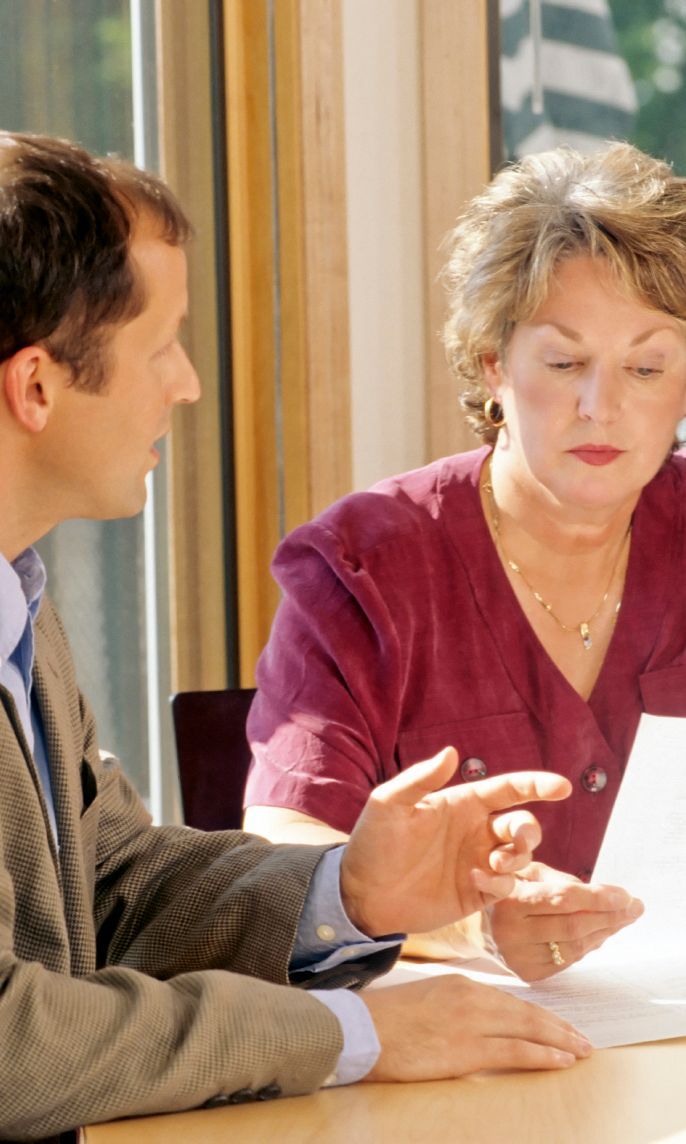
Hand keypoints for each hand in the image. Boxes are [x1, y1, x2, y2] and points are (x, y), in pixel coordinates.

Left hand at [340, 747, 570, 936]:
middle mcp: (476, 831)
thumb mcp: (389, 804)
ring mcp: (479, 861)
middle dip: (529, 830)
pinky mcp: (478, 893)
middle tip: (515, 840)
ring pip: (521, 856)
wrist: (362, 894)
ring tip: (494, 864)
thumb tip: (451, 752)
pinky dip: (502, 883)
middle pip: (523, 824)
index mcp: (462, 803)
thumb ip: (420, 779)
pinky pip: (507, 887)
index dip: (537, 785)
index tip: (562, 787)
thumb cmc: (372, 843)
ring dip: (517, 858)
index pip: (508, 789)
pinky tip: (477, 881)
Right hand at [361, 974, 591, 1080]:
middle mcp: (471, 997)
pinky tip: (561, 1059)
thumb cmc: (386, 1020)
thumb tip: (478, 1025)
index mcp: (461, 984)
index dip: (538, 1013)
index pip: (510, 999)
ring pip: (528, 1028)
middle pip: (526, 1011)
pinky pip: (515, 1051)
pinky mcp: (466, 1049)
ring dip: (559, 1040)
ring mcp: (471, 1022)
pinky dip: (543, 1054)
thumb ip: (454, 1007)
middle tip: (583, 1038)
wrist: (361, 1030)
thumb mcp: (426, 1001)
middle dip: (558, 1025)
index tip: (557, 1023)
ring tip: (581, 1049)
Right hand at [489, 862, 643, 980]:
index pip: (562, 899)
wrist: (475, 927)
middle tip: (634, 906)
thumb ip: (559, 880)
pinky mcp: (528, 974)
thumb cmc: (506, 891)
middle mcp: (512, 931)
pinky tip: (601, 933)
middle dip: (610, 916)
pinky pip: (568, 960)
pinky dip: (589, 946)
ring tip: (624, 918)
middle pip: (574, 926)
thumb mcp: (524, 872)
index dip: (597, 897)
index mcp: (510, 899)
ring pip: (575, 947)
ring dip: (605, 932)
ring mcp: (520, 957)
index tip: (625, 894)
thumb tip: (601, 894)